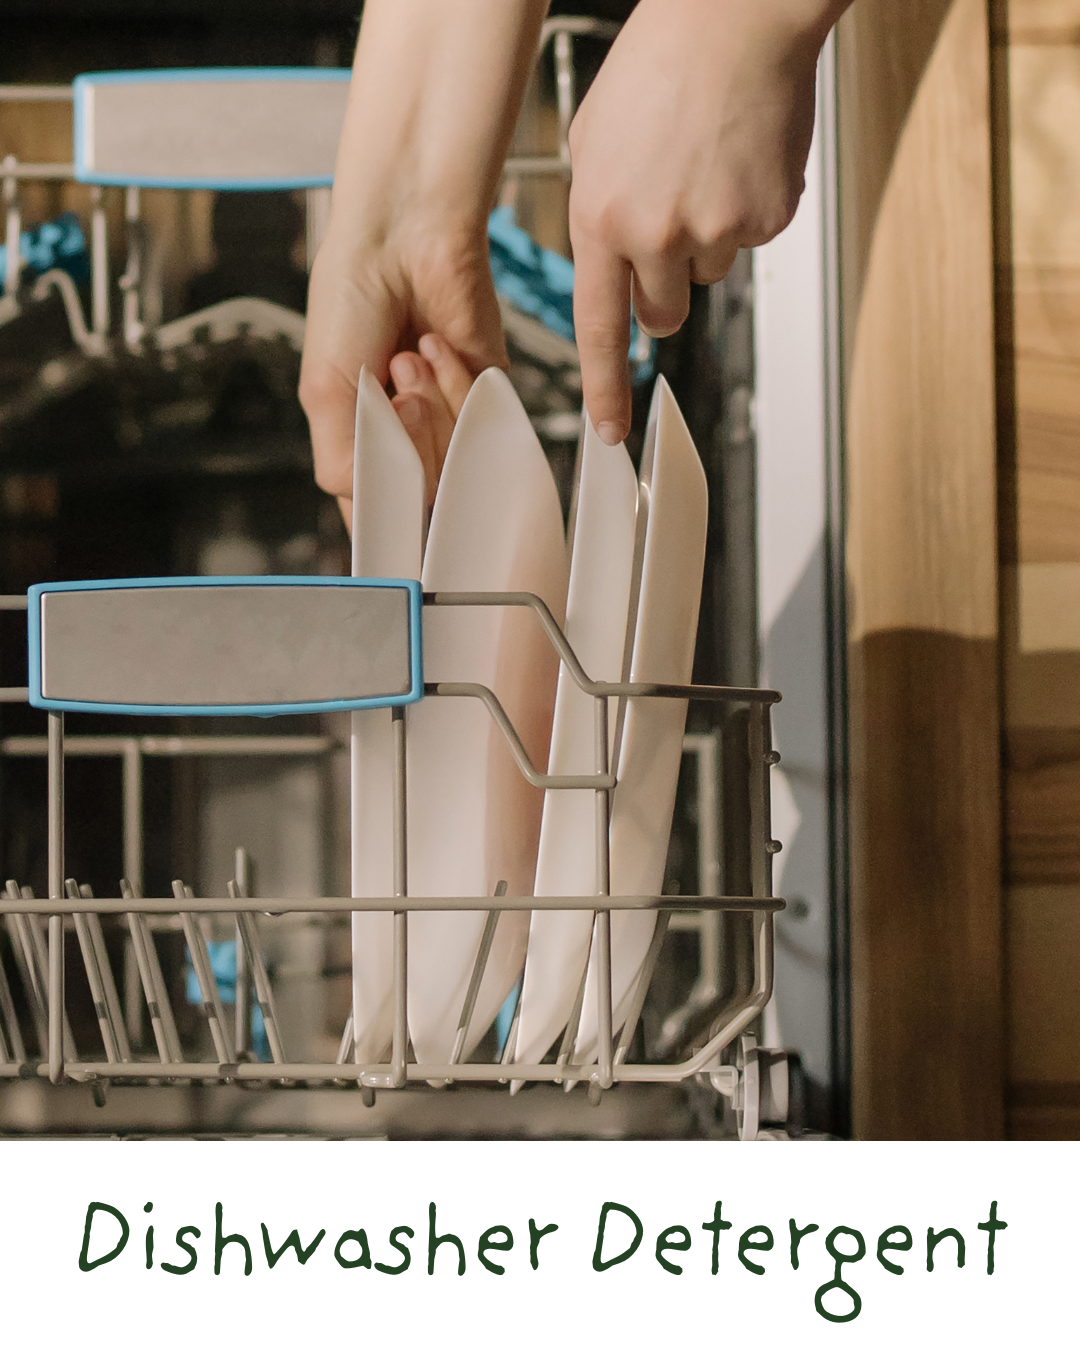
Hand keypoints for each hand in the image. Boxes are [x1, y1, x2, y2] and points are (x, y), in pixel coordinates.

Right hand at [301, 224, 501, 520]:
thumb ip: (346, 465)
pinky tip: (436, 347)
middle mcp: (407, 440)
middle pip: (420, 495)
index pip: (378, 515)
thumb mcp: (326, 391)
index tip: (384, 497)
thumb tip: (379, 517)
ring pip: (453, 463)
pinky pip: (482, 424)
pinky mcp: (488, 396)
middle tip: (389, 385)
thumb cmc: (352, 298)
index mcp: (359, 445)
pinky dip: (456, 385)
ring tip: (407, 356)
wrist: (404, 239)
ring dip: (428, 405)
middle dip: (404, 437)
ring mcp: (449, 421)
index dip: (384, 514)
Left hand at [567, 0, 845, 443]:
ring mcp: (716, 230)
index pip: (597, 328)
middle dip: (662, 294)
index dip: (604, 388)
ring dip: (705, 240)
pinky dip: (745, 212)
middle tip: (669, 232)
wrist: (735, 18)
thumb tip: (607, 267)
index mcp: (600, 218)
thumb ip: (594, 214)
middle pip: (661, 316)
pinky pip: (750, 243)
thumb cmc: (660, 65)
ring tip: (703, 169)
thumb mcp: (591, 141)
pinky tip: (736, 162)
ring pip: (708, 275)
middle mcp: (655, 235)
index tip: (608, 432)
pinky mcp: (767, 219)